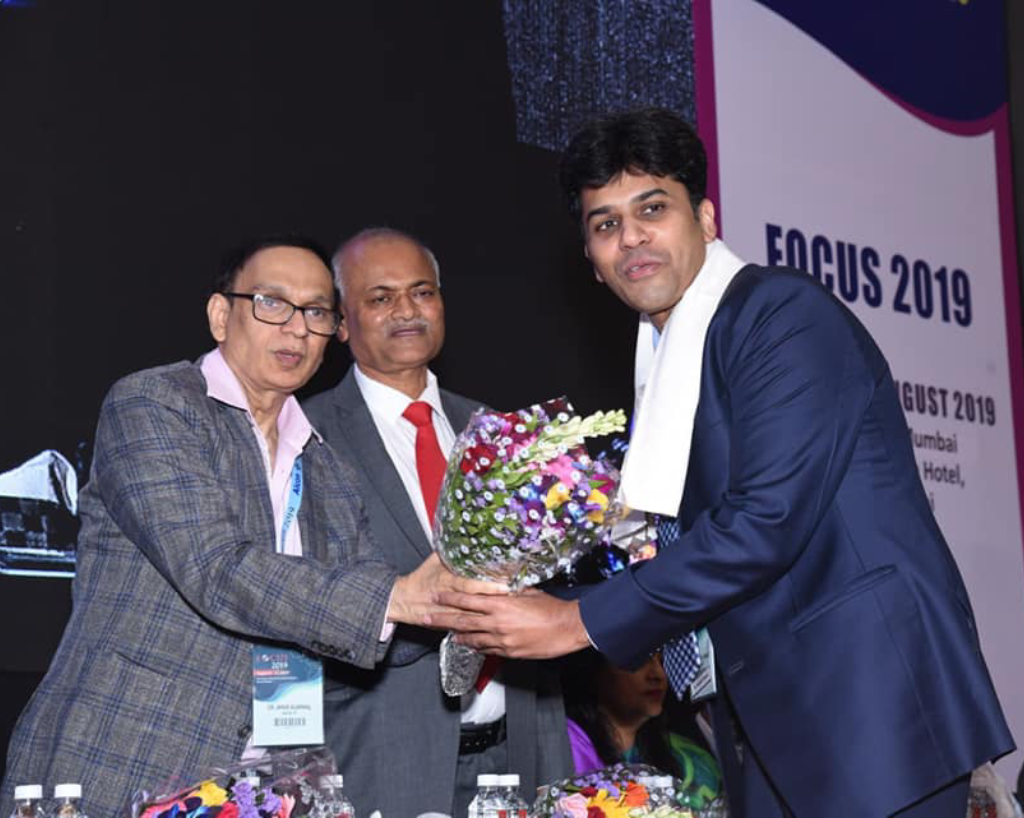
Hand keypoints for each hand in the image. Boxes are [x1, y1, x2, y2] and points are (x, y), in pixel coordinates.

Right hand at [387, 553, 506, 626]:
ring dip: (490, 617)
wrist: (403, 600)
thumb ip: (450, 551)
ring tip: (509, 616)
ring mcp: (449, 613)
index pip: (471, 584)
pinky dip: (479, 629)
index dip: (488, 586)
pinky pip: (466, 628)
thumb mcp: (433, 561)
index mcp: (446, 581)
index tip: (506, 585)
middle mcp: (449, 598)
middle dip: (495, 603)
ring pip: (473, 617)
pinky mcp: (448, 625)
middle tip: (514, 602)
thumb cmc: (420, 579)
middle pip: (476, 602)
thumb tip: (464, 537)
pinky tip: (494, 629)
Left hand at [426, 589, 589, 658]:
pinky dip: (477, 646)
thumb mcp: (528, 591)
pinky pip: (487, 650)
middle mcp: (497, 623)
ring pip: (472, 638)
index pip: (467, 600)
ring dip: (457, 635)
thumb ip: (510, 590)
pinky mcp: (509, 652)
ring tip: (446, 634)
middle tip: (426, 618)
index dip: (449, 598)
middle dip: (442, 619)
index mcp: (500, 604)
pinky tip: (471, 645)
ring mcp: (502, 640)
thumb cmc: (551, 608)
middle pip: (462, 621)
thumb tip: (499, 584)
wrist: (567, 628)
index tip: (436, 596)